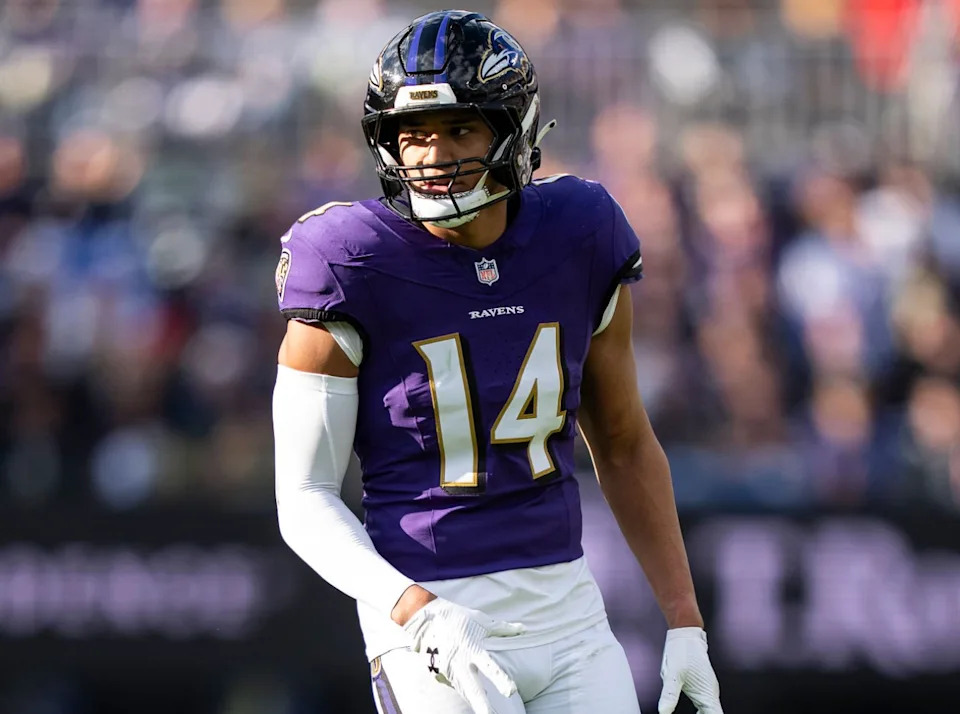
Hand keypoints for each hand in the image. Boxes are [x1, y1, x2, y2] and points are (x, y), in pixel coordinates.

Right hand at [403, 597, 524, 713]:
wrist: (429, 620)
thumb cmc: (459, 619)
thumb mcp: (482, 622)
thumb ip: (503, 629)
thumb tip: (523, 629)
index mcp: (473, 648)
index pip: (489, 666)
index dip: (500, 678)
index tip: (511, 690)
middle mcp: (461, 662)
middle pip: (472, 688)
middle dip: (482, 705)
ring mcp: (448, 669)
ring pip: (464, 692)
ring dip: (475, 703)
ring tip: (488, 713)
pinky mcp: (439, 673)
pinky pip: (455, 685)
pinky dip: (465, 692)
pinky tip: (474, 699)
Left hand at [658, 627, 722, 713]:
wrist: (686, 635)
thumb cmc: (681, 651)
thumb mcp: (672, 674)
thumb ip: (669, 695)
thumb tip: (663, 712)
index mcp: (707, 694)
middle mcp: (711, 693)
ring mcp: (708, 690)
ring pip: (710, 711)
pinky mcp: (703, 686)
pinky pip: (706, 706)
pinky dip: (701, 713)